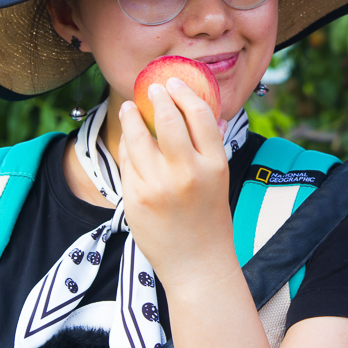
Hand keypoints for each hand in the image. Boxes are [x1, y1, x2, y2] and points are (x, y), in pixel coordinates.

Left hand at [118, 77, 236, 288]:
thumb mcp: (220, 180)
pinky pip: (127, 163)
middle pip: (168, 119)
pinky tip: (129, 141)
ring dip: (132, 117)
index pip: (199, 115)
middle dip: (156, 97)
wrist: (197, 264)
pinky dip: (127, 147)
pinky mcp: (135, 198)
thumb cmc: (210, 219)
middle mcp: (187, 172)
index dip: (184, 93)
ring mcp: (158, 185)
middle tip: (151, 88)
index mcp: (215, 165)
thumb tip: (205, 113)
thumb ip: (210, 147)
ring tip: (129, 108)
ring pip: (138, 137)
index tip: (174, 82)